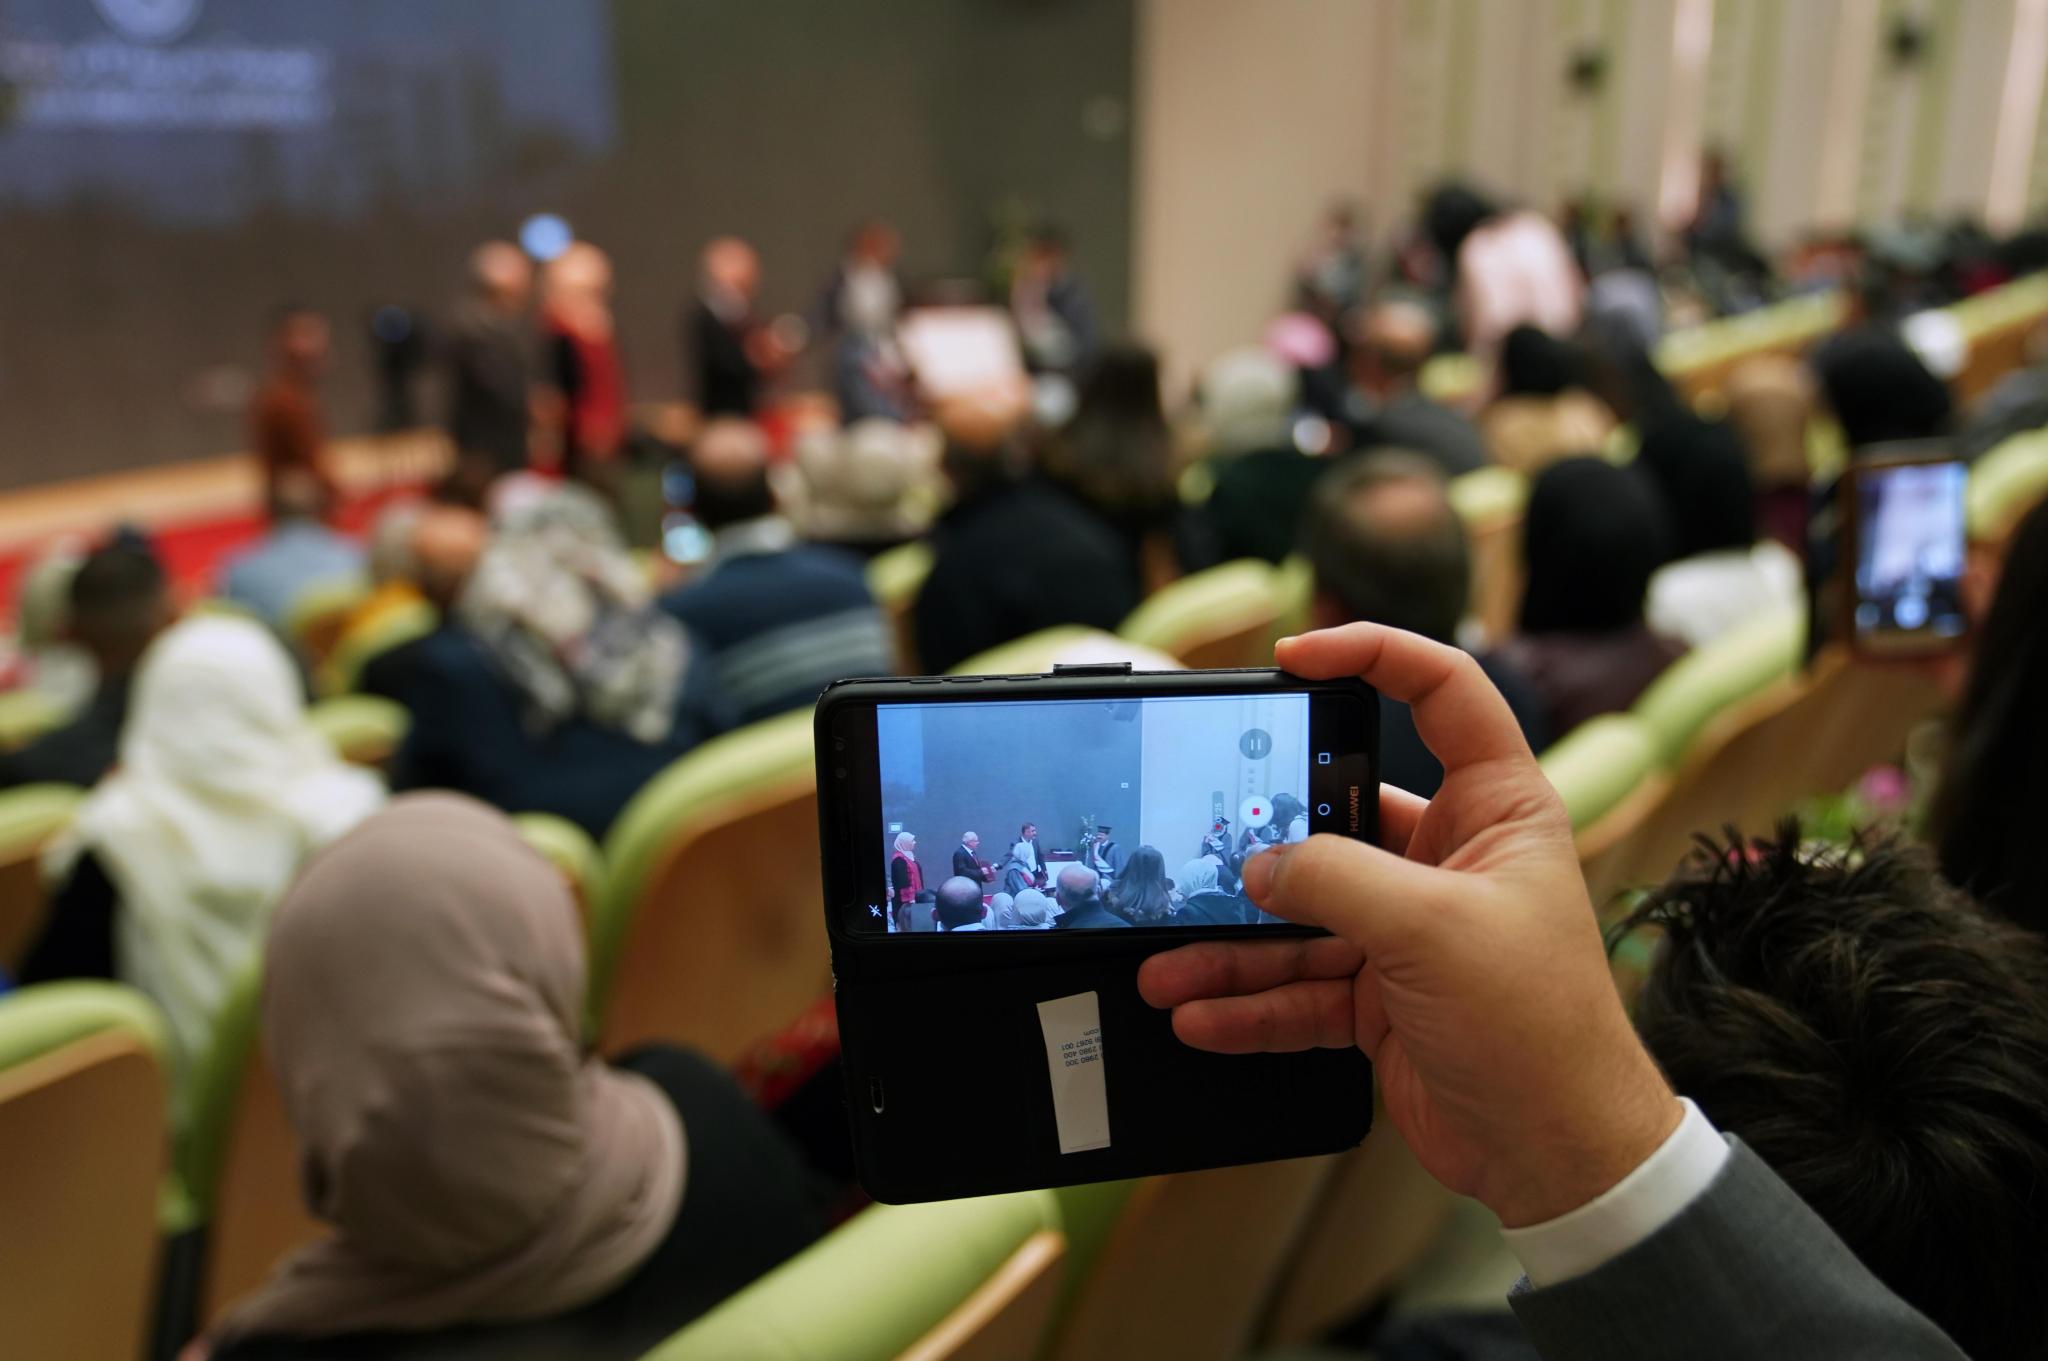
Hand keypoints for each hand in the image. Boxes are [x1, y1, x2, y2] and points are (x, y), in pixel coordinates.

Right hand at [1137, 624, 1680, 1227]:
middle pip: (1337, 820)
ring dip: (1233, 946)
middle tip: (1194, 847)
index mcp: (1496, 811)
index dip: (1372, 656)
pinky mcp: (1382, 997)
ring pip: (1303, 918)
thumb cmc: (1538, 1028)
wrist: (1557, 1156)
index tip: (1293, 658)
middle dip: (1260, 846)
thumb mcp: (1433, 931)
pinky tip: (1199, 1014)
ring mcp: (1410, 931)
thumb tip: (1259, 868)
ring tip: (1164, 968)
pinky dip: (1249, 1002)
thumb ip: (1336, 882)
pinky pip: (1299, 987)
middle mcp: (1450, 860)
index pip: (1442, 693)